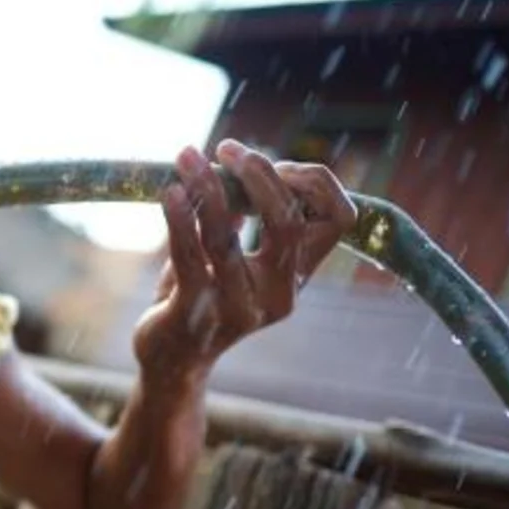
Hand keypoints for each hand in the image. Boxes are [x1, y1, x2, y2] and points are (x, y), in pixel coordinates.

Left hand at [133, 139, 356, 382]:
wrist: (171, 361)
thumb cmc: (202, 294)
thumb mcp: (234, 255)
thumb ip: (246, 217)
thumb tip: (245, 162)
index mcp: (296, 276)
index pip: (338, 220)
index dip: (313, 181)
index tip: (273, 163)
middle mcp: (278, 294)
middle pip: (289, 222)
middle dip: (261, 174)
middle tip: (227, 148)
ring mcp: (237, 308)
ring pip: (228, 235)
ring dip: (208, 187)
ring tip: (187, 156)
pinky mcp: (195, 314)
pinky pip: (188, 255)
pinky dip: (179, 217)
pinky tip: (170, 192)